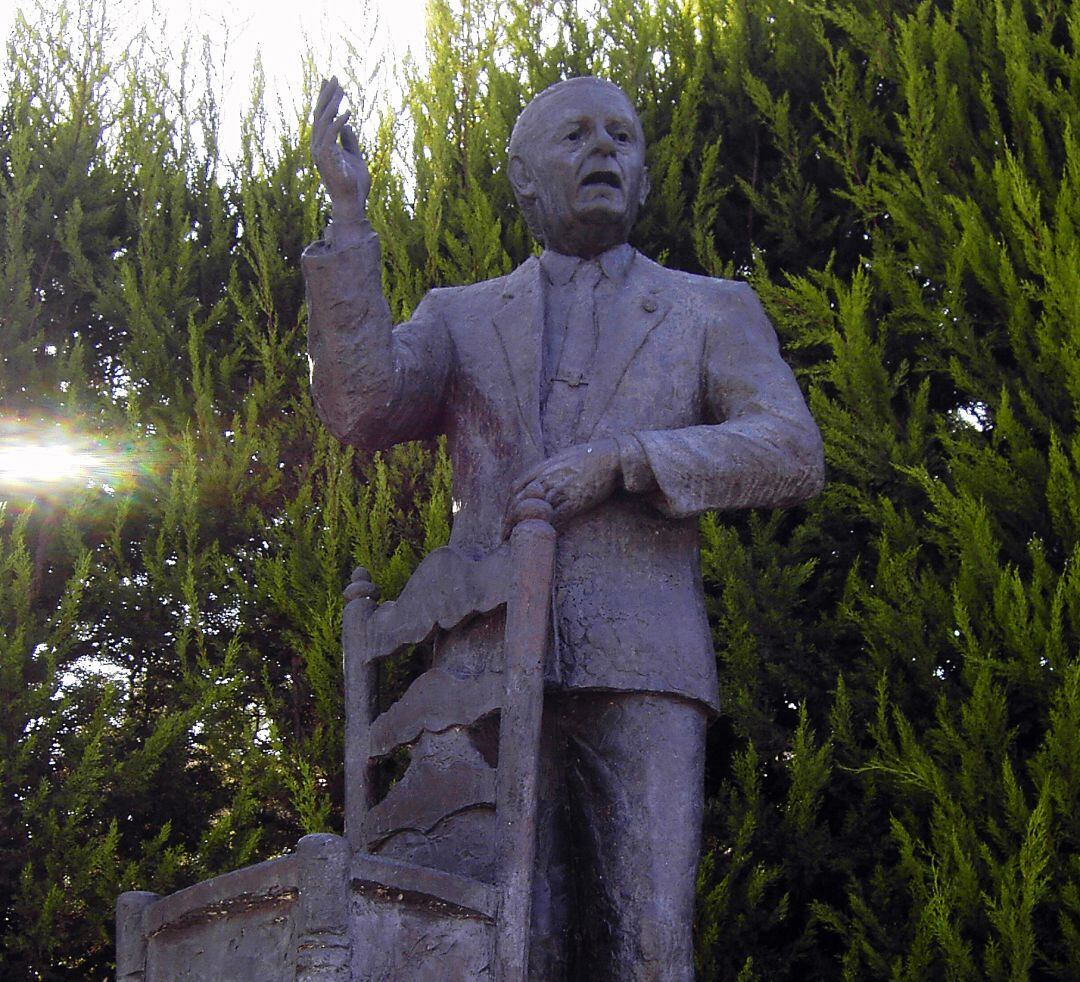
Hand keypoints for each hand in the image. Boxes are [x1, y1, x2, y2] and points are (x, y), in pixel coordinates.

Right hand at [311, 77, 370, 222]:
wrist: (353, 204)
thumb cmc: (354, 184)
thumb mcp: (355, 156)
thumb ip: (349, 141)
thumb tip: (347, 124)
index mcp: (323, 145)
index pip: (321, 117)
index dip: (325, 98)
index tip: (330, 81)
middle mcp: (318, 147)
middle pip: (319, 115)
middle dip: (327, 95)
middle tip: (335, 77)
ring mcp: (321, 153)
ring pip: (323, 122)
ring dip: (332, 105)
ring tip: (342, 90)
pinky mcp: (328, 159)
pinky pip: (331, 136)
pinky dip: (339, 123)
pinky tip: (348, 113)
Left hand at [507, 439, 620, 532]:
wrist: (611, 458)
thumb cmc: (589, 456)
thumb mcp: (561, 457)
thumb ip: (546, 470)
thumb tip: (536, 483)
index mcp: (542, 468)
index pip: (515, 488)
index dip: (508, 505)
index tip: (506, 517)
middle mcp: (547, 479)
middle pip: (519, 502)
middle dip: (509, 520)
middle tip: (505, 534)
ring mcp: (559, 491)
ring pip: (533, 512)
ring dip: (524, 527)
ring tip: (517, 540)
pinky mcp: (573, 502)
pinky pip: (554, 519)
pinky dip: (545, 529)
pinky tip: (541, 538)